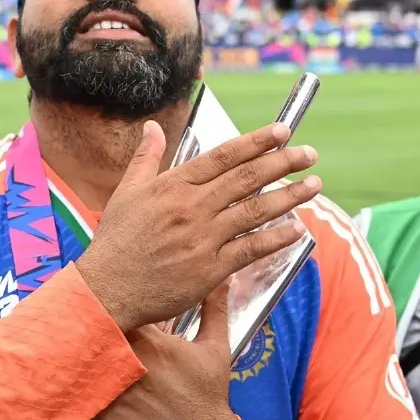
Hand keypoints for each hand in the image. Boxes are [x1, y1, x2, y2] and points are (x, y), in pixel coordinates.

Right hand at [77, 121, 320, 332]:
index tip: (282, 131)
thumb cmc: (115, 243)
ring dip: (289, 197)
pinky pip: (250, 249)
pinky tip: (297, 229)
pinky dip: (275, 238)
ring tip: (314, 186)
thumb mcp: (126, 193)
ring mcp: (202, 239)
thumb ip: (146, 158)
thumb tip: (154, 127)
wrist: (105, 292)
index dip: (256, 142)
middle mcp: (191, 208)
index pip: (224, 157)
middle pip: (246, 179)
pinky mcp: (209, 269)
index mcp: (173, 186)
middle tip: (310, 154)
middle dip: (283, 163)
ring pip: (255, 211)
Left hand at [90, 282, 238, 419]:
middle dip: (92, 335)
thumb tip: (222, 280)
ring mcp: (115, 398)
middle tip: (86, 331)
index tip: (108, 307)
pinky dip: (82, 395)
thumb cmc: (208, 394)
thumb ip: (214, 311)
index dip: (111, 310)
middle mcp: (130, 369)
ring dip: (83, 366)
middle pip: (97, 341)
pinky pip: (83, 403)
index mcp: (153, 345)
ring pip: (84, 372)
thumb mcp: (216, 349)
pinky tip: (84, 391)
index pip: (121, 316)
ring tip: (78, 360)